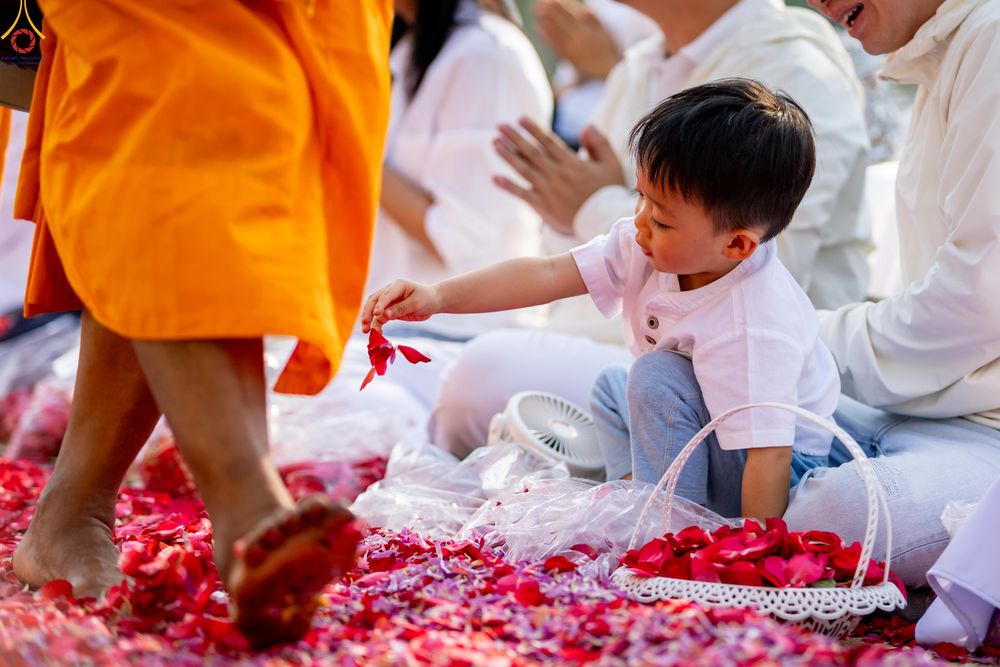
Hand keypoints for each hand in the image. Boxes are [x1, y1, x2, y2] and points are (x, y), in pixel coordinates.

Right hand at [360, 280, 441, 332]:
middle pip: (374, 300)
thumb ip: (401, 308)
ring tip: (365, 331)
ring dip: (369, 320)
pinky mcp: (389, 310)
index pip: (386, 295)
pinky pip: (380, 317)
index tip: (376, 314)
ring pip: (374, 309)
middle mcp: (390, 291)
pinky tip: (375, 332)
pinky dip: (376, 324)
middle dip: (368, 312)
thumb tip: (385, 315)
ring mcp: (388, 301)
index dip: (380, 304)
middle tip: (365, 324)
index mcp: (397, 285)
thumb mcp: (417, 303)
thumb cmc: (426, 299)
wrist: (433, 302)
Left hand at [493, 119, 623, 235]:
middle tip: (500, 126)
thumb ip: (599, 144)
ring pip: (524, 170)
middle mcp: (557, 175)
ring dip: (508, 156)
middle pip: (532, 152)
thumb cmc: (608, 192)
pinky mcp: (543, 206)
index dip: (533, 129)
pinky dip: (508, 187)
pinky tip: (495, 178)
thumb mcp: (611, 164)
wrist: (604, 221)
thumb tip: (586, 126)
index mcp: (572, 163)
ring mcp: (549, 190)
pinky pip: (522, 195)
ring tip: (495, 143)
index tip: (520, 119)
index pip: (548, 142)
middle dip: (514, 138)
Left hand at [535, 0, 620, 79]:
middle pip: (560, 25)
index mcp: (585, 34)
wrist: (607, 71)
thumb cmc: (607, 48)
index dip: (559, 8)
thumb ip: (593, 20)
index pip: (570, 17)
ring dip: (544, 23)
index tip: (551, 0)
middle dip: (549, 13)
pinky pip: (553, 46)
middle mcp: (576, 42)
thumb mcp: (604, 32)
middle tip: (539, 3)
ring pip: (554, 34)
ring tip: (537, 13)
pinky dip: (546, 36)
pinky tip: (539, 28)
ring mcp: (570, 51)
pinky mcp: (566, 58)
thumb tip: (585, 9)